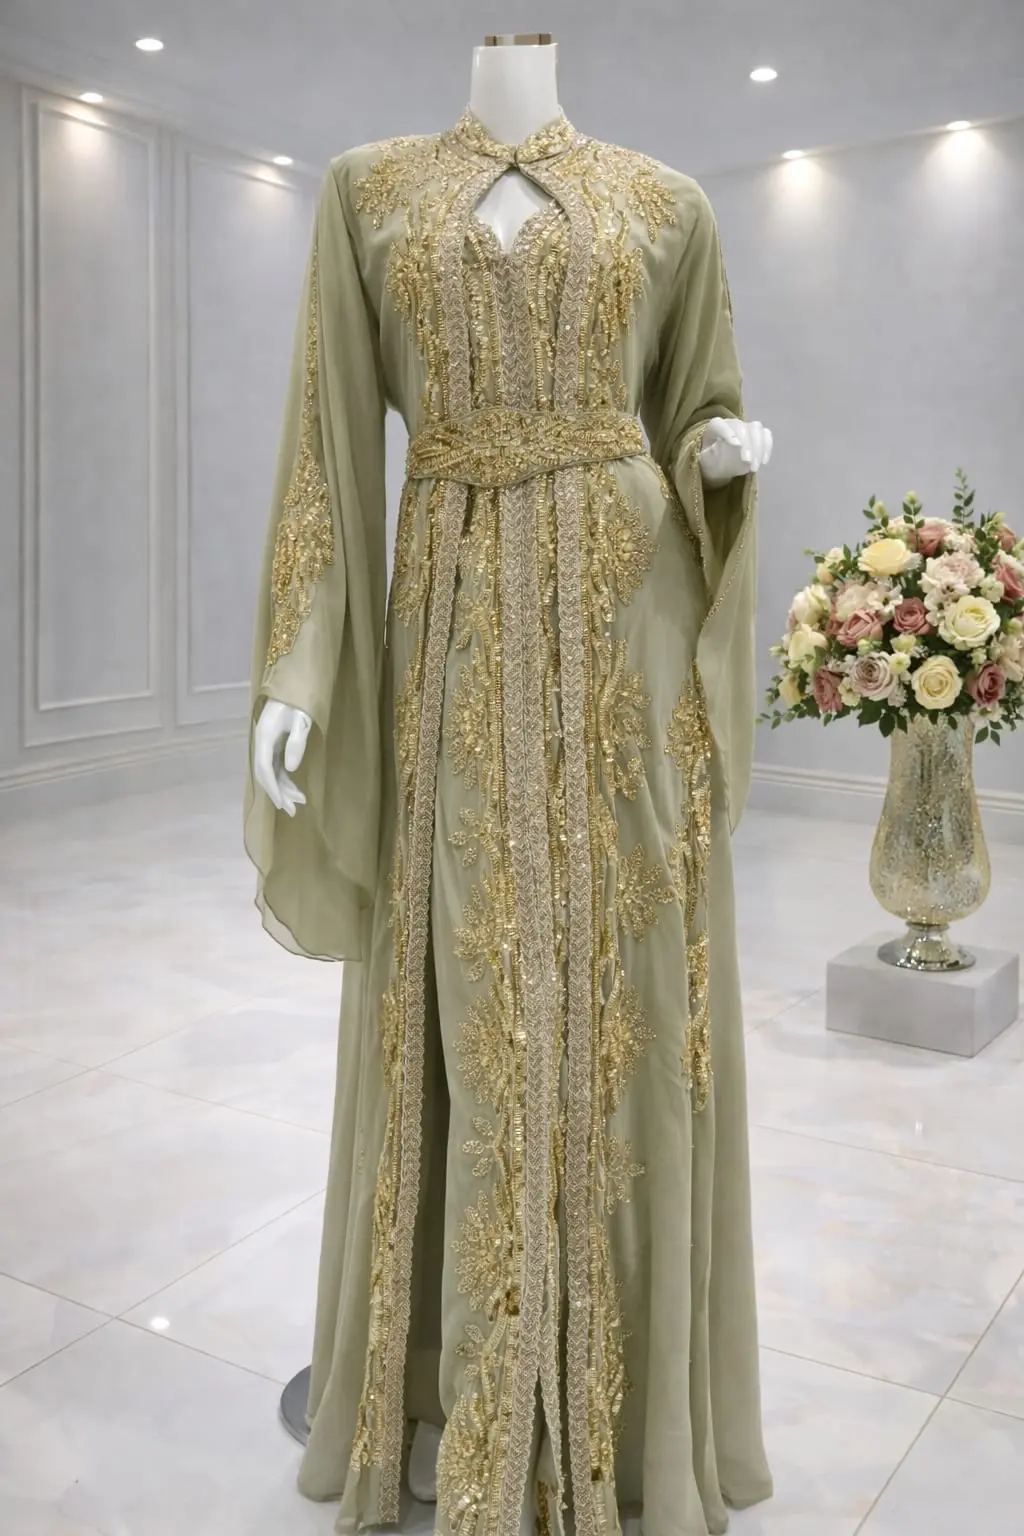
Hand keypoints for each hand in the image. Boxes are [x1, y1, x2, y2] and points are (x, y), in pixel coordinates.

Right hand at [254, 700, 311, 816]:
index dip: (273, 788)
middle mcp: (261, 743)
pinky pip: (276, 766)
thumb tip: (291, 769)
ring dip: (283, 788)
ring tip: (299, 802)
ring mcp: (266, 744)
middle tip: (293, 811)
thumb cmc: (298, 701)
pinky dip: (285, 779)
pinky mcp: (273, 745)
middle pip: (266, 774)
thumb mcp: (302, 719)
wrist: (292, 686)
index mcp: (264, 737)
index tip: (283, 804)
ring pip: (271, 772)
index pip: (264, 769)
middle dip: (278, 793)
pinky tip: (294, 789)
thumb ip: (297, 743)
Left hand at [699, 418, 772, 487]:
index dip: (728, 433)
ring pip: (756, 429)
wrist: (720, 464)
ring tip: (754, 467)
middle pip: (742, 427)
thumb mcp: (705, 461)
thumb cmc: (710, 462)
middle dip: (747, 445)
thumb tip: (719, 450)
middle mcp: (731, 423)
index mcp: (715, 426)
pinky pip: (766, 435)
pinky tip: (764, 462)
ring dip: (758, 448)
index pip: (720, 425)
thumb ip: (710, 456)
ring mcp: (746, 426)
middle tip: (747, 462)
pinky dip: (767, 447)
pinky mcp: (758, 433)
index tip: (736, 445)